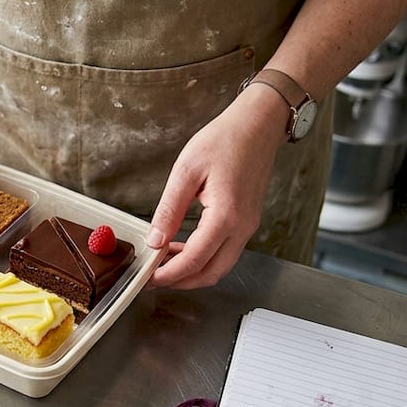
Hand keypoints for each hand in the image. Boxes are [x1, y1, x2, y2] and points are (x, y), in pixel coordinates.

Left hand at [144, 87, 288, 288]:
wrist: (258, 125)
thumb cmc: (225, 140)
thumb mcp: (186, 171)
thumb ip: (168, 209)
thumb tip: (154, 239)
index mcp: (226, 216)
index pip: (194, 260)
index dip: (169, 274)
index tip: (149, 277)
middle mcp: (242, 227)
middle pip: (211, 273)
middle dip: (181, 282)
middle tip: (154, 278)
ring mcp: (248, 226)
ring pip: (220, 266)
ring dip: (193, 271)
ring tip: (164, 263)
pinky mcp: (248, 221)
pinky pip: (226, 252)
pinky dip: (204, 258)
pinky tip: (183, 247)